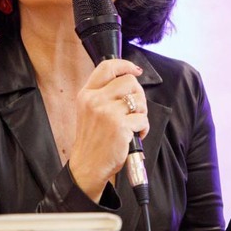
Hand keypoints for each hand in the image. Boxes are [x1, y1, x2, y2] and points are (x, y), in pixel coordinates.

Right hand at [69, 59, 147, 202]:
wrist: (88, 165)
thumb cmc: (94, 139)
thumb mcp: (89, 110)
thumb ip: (104, 93)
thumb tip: (129, 77)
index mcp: (87, 94)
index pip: (107, 67)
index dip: (125, 65)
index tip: (135, 70)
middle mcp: (95, 100)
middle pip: (129, 81)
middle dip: (138, 94)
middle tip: (134, 109)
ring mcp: (107, 113)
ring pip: (139, 100)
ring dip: (141, 112)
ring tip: (133, 123)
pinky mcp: (120, 126)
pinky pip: (143, 119)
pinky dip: (143, 128)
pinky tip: (134, 135)